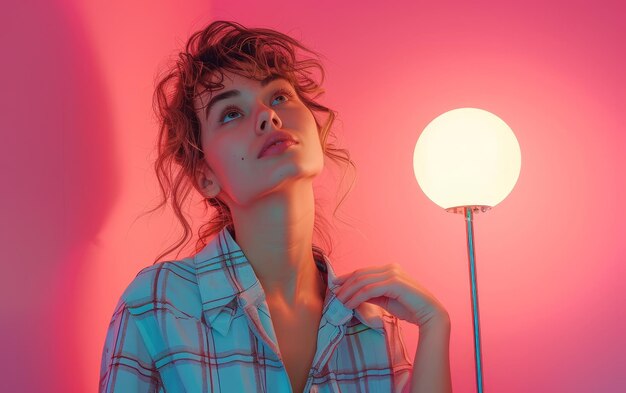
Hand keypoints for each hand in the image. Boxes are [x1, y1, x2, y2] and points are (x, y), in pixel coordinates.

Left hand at [334, 263, 448, 326]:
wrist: (430, 315)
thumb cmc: (409, 308)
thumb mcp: (385, 300)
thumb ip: (372, 294)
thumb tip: (353, 295)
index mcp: (390, 269)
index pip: (363, 271)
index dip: (347, 278)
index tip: (335, 287)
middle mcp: (391, 268)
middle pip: (360, 274)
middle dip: (345, 286)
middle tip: (334, 297)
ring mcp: (393, 273)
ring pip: (362, 281)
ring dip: (348, 292)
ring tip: (340, 303)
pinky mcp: (394, 283)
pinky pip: (369, 289)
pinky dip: (356, 297)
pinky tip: (350, 305)